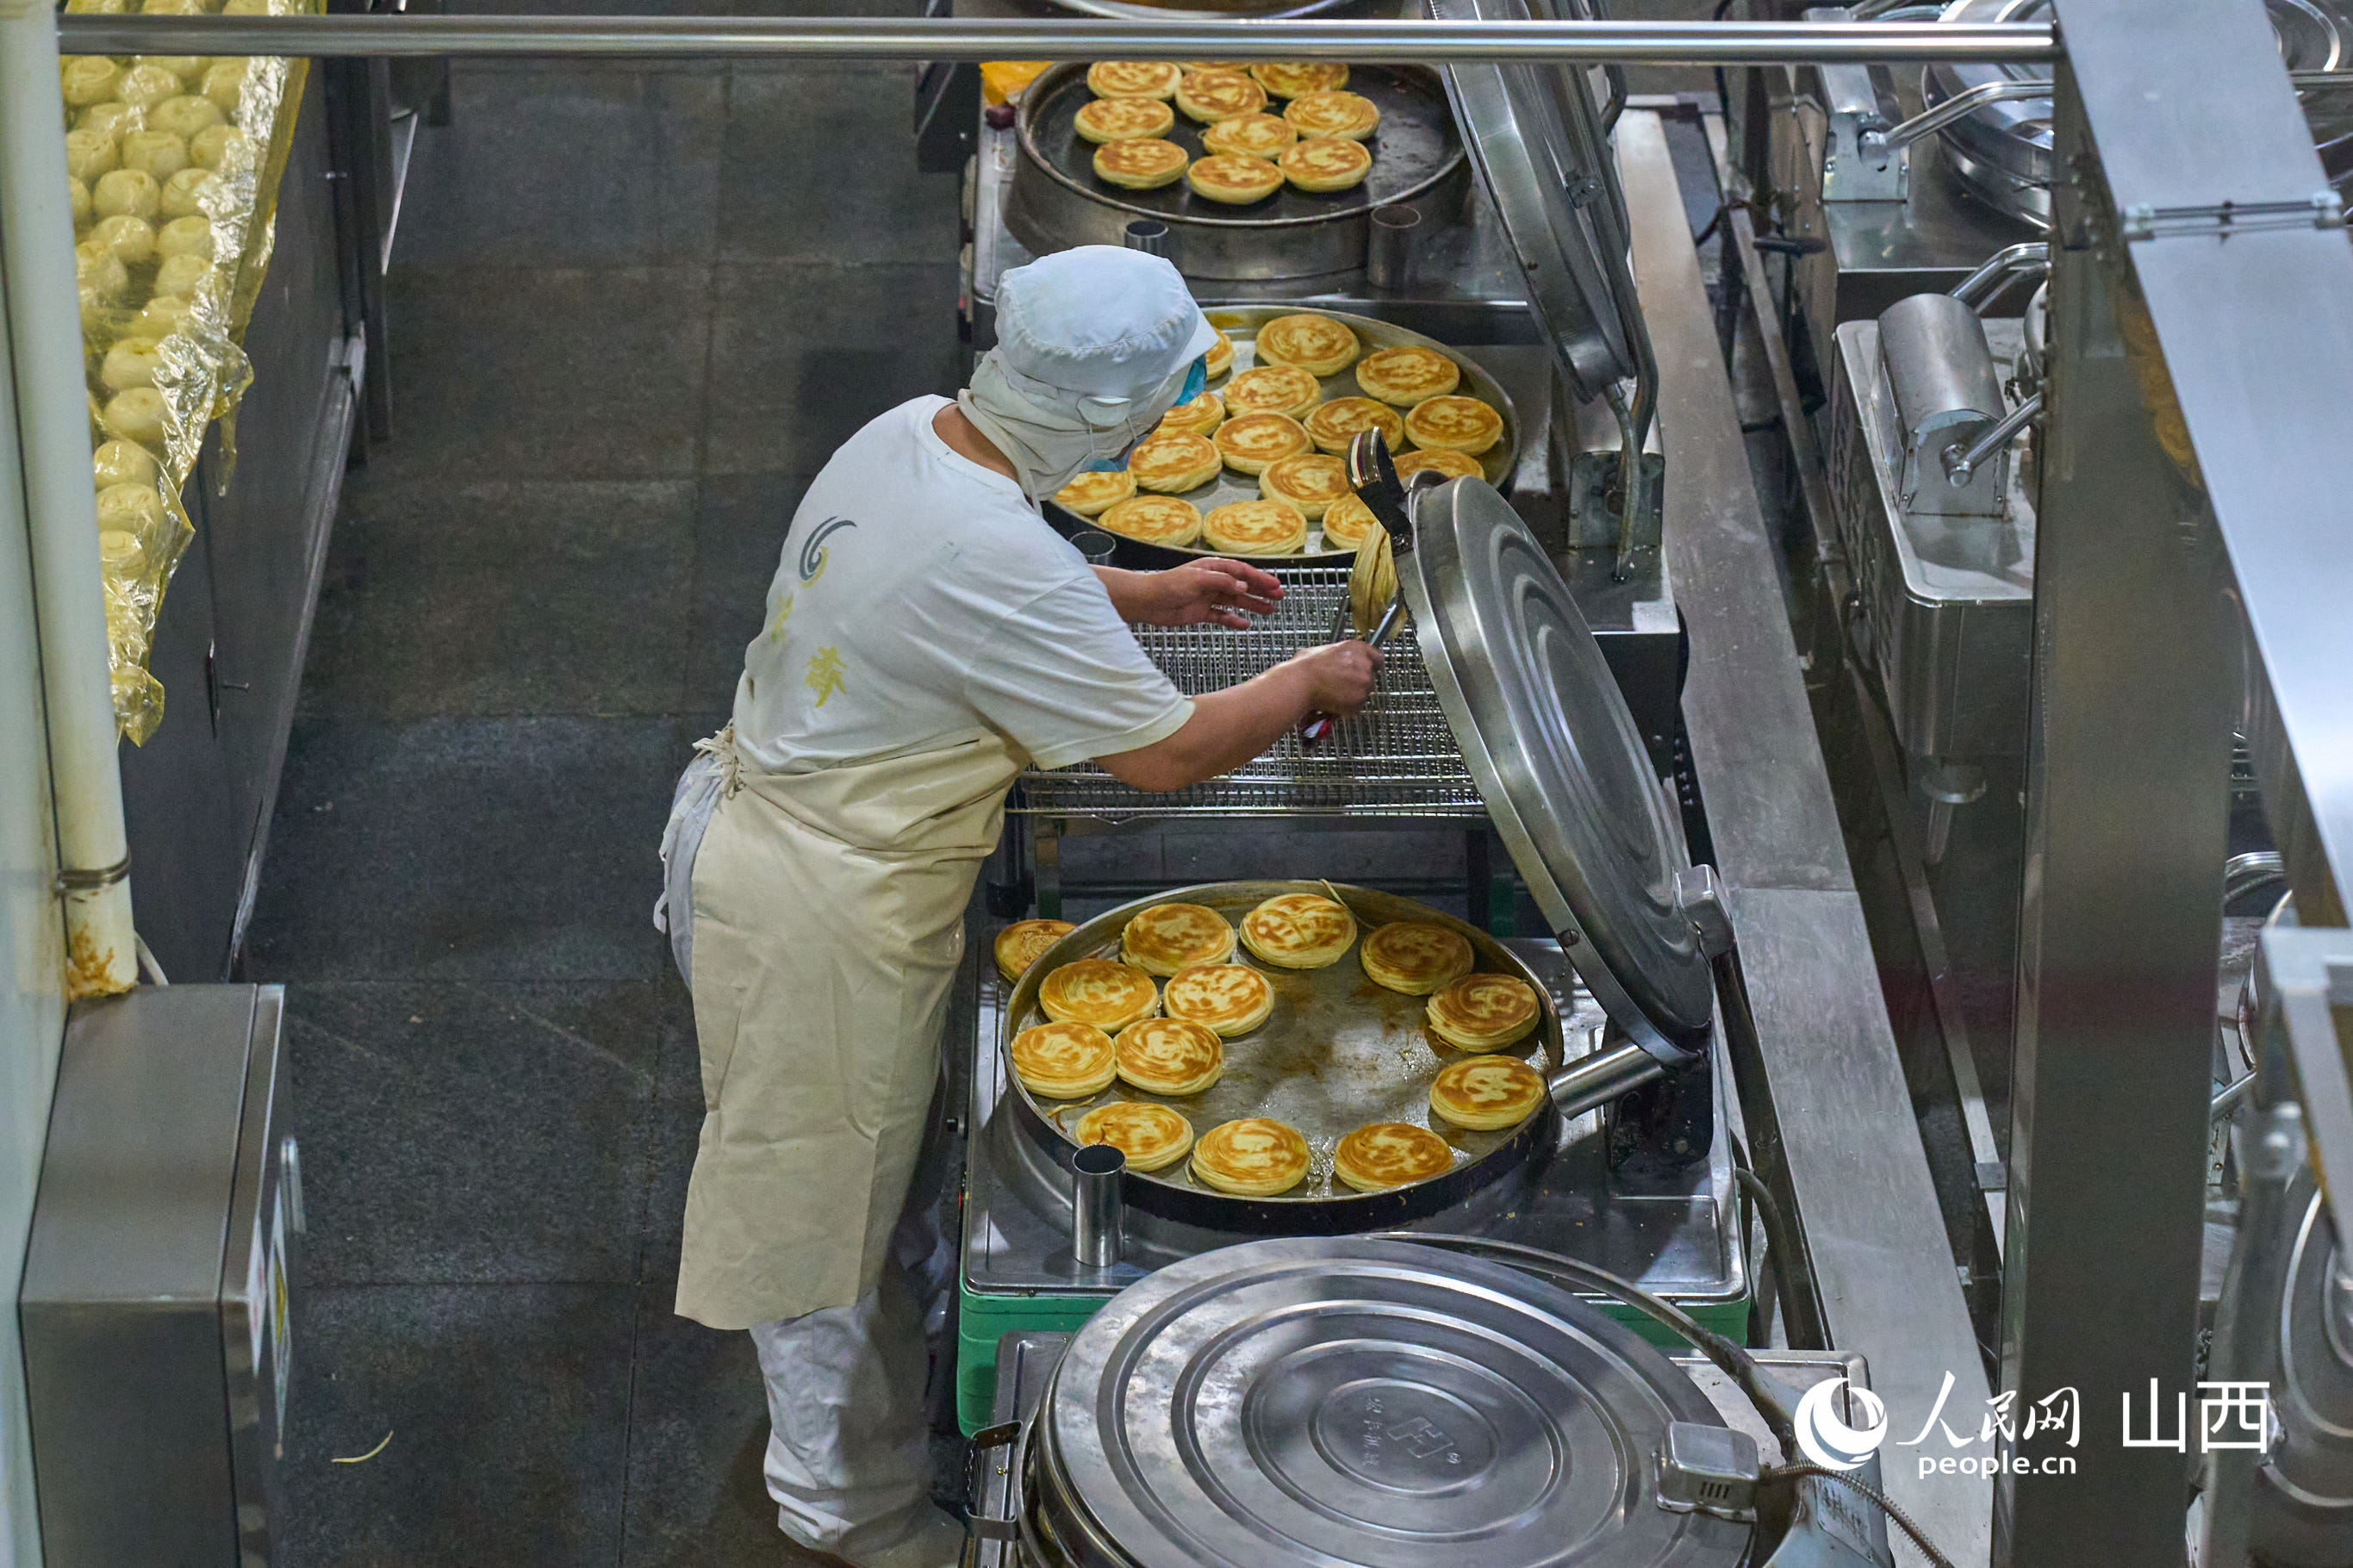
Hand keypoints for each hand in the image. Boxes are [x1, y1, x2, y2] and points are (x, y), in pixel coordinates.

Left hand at [1134, 559, 1283, 628]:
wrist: (1147, 602)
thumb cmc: (1168, 585)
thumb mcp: (1198, 580)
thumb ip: (1222, 582)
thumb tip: (1244, 587)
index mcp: (1213, 568)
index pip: (1242, 572)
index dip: (1259, 578)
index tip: (1275, 585)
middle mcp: (1213, 582)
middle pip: (1242, 586)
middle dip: (1261, 591)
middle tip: (1279, 597)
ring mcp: (1208, 597)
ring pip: (1236, 602)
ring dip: (1253, 605)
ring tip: (1270, 610)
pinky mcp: (1201, 612)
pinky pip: (1222, 616)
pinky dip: (1234, 620)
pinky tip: (1246, 624)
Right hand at [1287, 640, 1381, 717]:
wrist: (1300, 683)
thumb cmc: (1306, 667)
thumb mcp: (1323, 650)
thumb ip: (1339, 655)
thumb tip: (1338, 659)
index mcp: (1358, 648)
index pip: (1377, 657)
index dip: (1370, 666)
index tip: (1366, 670)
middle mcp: (1365, 665)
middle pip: (1370, 677)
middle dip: (1358, 683)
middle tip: (1341, 685)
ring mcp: (1364, 684)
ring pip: (1363, 693)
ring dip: (1351, 696)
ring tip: (1332, 694)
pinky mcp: (1359, 701)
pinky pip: (1355, 707)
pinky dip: (1345, 709)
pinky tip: (1332, 702)